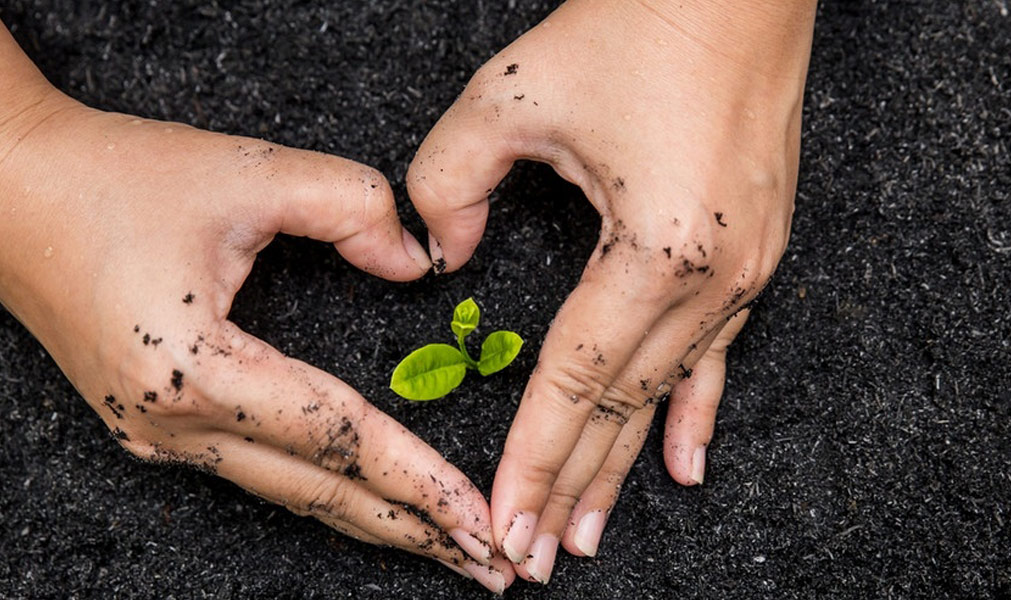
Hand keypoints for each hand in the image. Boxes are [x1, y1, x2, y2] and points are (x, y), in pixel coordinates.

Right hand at [0, 31, 511, 592]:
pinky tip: (368, 502)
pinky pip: (258, 471)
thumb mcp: (246, 170)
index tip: (480, 518)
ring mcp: (156, 435)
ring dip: (375, 520)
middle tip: (494, 568)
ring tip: (448, 547)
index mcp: (195, 371)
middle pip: (320, 494)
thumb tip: (417, 263)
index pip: (338, 440)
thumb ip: (351, 206)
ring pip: (290, 493)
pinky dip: (325, 490)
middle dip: (414, 533)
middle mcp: (173, 424)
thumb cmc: (113, 177)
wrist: (2, 188)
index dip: (418, 481)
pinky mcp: (152, 424)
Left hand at [405, 0, 816, 582]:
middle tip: (535, 558)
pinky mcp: (757, 250)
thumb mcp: (511, 95)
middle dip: (573, 486)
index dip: (534, 456)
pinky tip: (686, 467)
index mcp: (656, 247)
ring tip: (591, 532)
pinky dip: (695, 412)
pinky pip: (718, 352)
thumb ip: (449, 182)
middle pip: (623, 405)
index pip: (577, 380)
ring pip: (666, 391)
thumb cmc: (635, 23)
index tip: (505, 522)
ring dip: (624, 464)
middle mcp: (713, 274)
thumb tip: (441, 254)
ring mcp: (745, 268)